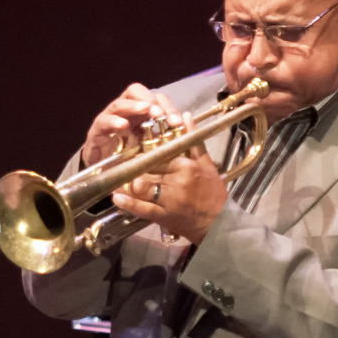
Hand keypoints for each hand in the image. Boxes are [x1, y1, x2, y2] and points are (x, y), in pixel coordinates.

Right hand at [81, 84, 181, 167]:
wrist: (106, 176)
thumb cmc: (131, 160)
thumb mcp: (152, 149)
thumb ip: (166, 139)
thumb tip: (186, 128)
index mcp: (141, 114)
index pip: (156, 100)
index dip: (167, 107)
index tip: (176, 122)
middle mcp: (126, 112)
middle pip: (136, 92)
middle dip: (150, 100)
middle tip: (160, 114)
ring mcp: (110, 119)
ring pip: (120, 103)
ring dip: (134, 105)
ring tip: (146, 110)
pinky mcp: (97, 131)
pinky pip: (103, 121)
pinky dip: (113, 121)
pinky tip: (123, 125)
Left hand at [111, 148, 226, 244]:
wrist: (220, 222)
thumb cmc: (214, 192)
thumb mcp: (207, 164)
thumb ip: (193, 140)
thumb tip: (184, 115)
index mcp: (186, 166)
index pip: (159, 154)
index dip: (146, 153)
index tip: (138, 153)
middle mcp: (176, 181)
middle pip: (147, 169)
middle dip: (135, 167)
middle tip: (126, 165)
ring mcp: (169, 200)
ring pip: (142, 186)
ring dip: (129, 183)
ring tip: (121, 180)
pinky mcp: (164, 216)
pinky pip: (143, 209)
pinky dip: (128, 203)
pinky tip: (117, 197)